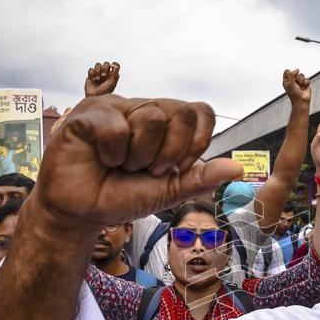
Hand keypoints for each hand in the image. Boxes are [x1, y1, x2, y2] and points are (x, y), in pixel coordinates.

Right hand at [35, 96, 242, 230]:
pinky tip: (101, 158)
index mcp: (167, 123)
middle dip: (170, 153)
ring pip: (151, 117)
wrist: (81, 212)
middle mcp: (144, 109)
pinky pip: (117, 127)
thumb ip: (200, 178)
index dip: (197, 142)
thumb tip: (238, 168)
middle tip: (147, 170)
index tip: (179, 168)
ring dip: (139, 155)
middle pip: (182, 113)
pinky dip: (113, 153)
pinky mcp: (90, 112)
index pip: (201, 111)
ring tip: (122, 165)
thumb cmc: (122, 197)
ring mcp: (118, 107)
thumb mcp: (169, 191)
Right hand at [85, 61, 120, 96]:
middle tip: (103, 75)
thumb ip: (115, 75)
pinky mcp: (91, 75)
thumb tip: (116, 67)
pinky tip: (93, 79)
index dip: (114, 64)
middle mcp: (106, 73)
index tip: (112, 67)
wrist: (95, 97)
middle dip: (104, 68)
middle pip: (106, 63)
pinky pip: (91, 69)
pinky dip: (92, 73)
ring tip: (97, 79)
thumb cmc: (105, 92)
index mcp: (113, 75)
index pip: (115, 65)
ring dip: (97, 71)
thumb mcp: (111, 84)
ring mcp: (98, 74)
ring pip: (98, 65)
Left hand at [283, 69, 310, 104]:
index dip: (290, 73)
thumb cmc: (294, 94)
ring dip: (301, 81)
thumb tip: (296, 70)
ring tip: (300, 87)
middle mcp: (292, 80)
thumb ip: (292, 75)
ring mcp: (299, 82)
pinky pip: (307, 79)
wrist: (302, 101)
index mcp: (286, 80)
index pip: (287, 71)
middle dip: (297, 78)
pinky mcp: (305, 84)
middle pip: (295, 72)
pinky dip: (306, 84)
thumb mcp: (290, 83)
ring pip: (301, 75)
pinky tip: (304, 88)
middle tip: (296, 84)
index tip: (291, 78)